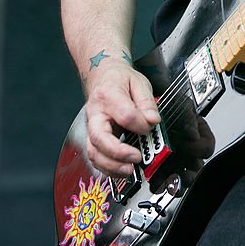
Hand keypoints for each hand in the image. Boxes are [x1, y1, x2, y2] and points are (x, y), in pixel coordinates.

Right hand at [84, 56, 159, 176]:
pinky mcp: (92, 137)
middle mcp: (95, 113)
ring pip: (93, 152)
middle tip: (137, 158)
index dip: (140, 124)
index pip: (125, 115)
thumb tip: (152, 121)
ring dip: (111, 166)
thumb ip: (147, 102)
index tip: (150, 126)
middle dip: (118, 153)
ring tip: (130, 170)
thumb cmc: (120, 79)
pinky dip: (107, 168)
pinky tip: (121, 170)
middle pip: (99, 138)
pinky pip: (95, 157)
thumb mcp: (139, 82)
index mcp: (108, 95)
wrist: (103, 75)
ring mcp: (91, 127)